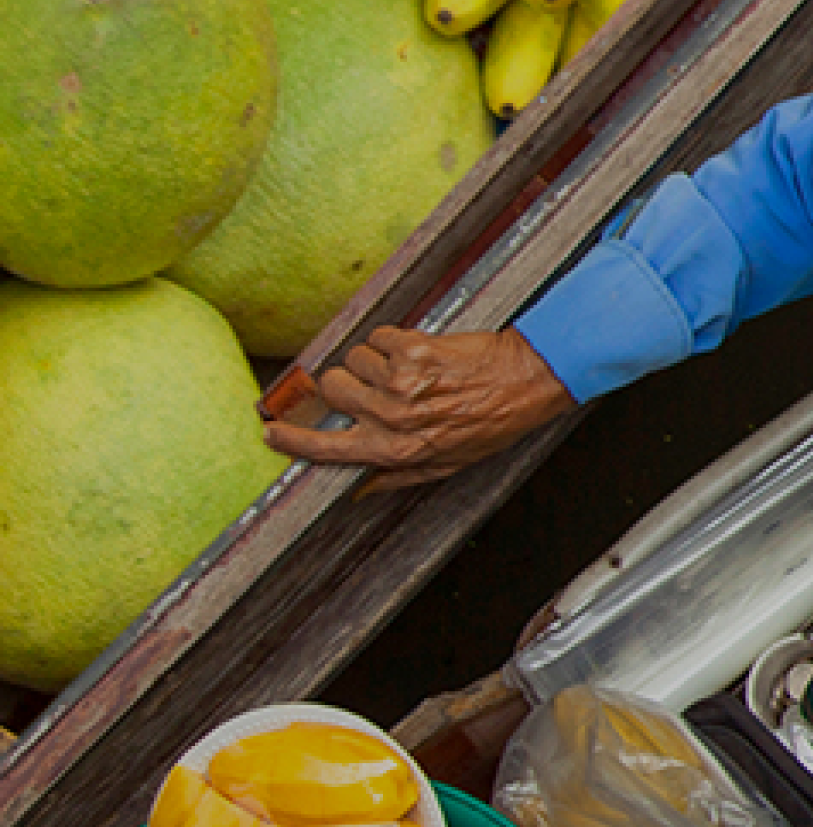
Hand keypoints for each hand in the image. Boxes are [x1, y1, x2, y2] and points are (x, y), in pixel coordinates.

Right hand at [265, 328, 573, 488]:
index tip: (271, 432)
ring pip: (355, 359)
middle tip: (374, 385)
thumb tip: (359, 489)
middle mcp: (394, 416)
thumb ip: (397, 476)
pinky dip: (393, 340)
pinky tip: (420, 352)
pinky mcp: (415, 348)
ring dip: (374, 360)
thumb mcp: (448, 464)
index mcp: (397, 449)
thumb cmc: (492, 423)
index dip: (293, 441)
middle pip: (332, 389)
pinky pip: (379, 336)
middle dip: (345, 383)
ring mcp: (402, 381)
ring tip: (410, 370)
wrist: (527, 380)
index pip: (327, 449)